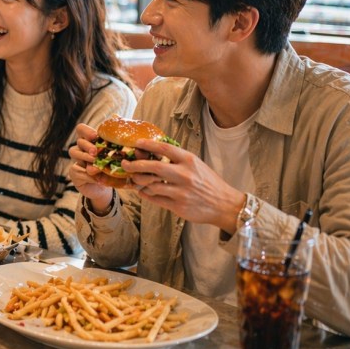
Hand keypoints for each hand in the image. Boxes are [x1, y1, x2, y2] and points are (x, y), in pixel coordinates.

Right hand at [67, 123, 114, 213]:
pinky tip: (97, 179)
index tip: (95, 136)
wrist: (103, 189)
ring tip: (96, 165)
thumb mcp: (116, 160)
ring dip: (85, 157)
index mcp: (91, 141)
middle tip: (96, 152)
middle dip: (88, 145)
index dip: (86, 131)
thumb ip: (118, 151)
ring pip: (74, 151)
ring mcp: (76, 159)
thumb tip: (127, 144)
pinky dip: (88, 174)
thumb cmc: (111, 170)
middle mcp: (82, 148)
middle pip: (79, 140)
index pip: (81, 129)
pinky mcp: (74, 172)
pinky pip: (76, 169)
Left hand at [122, 139, 244, 233]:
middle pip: (152, 167)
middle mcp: (184, 175)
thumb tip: (151, 153)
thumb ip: (177, 160)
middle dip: (134, 165)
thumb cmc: (208, 183)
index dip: (147, 144)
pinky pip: (154, 198)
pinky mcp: (177, 205)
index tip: (136, 143)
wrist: (224, 205)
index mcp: (189, 161)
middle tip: (125, 164)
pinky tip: (142, 191)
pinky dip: (145, 194)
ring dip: (139, 181)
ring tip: (135, 179)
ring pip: (150, 184)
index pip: (164, 148)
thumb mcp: (196, 165)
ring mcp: (180, 191)